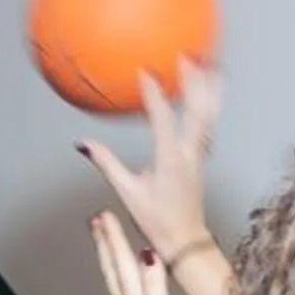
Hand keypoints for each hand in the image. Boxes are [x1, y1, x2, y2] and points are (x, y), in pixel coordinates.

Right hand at [77, 61, 219, 271]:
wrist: (187, 240)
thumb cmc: (157, 220)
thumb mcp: (127, 192)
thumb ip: (106, 164)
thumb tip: (84, 144)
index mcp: (170, 159)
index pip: (163, 119)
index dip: (154, 94)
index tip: (145, 71)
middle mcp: (190, 152)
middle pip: (198, 109)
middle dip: (195, 80)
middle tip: (189, 54)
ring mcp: (200, 154)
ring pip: (210, 113)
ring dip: (210, 87)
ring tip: (211, 63)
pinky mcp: (202, 156)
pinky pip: (209, 122)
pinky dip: (209, 103)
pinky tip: (206, 92)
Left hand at [90, 211, 192, 294]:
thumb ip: (154, 285)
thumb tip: (146, 254)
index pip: (121, 261)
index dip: (114, 237)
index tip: (105, 214)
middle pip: (112, 267)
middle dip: (105, 242)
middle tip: (97, 220)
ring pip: (115, 278)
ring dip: (108, 256)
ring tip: (103, 239)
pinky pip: (123, 289)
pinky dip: (120, 273)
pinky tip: (124, 274)